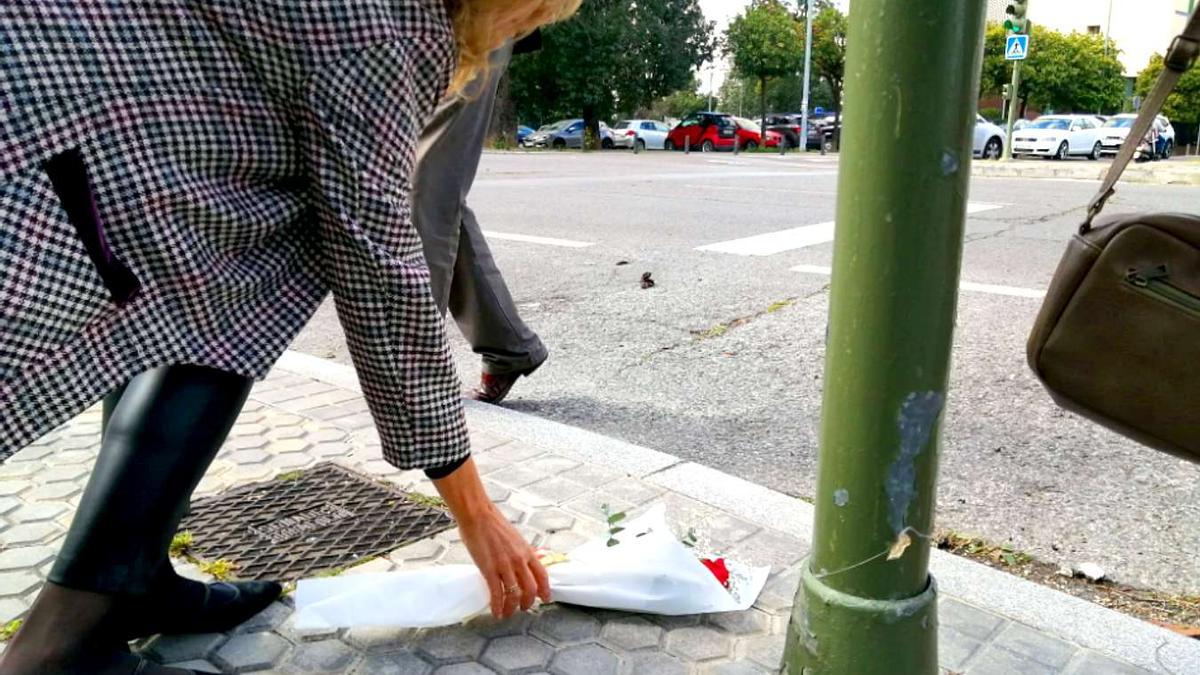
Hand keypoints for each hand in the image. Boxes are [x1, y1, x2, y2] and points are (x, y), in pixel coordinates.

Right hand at [429, 457, 550, 617]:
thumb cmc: (493, 524)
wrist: (477, 515)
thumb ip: (519, 551)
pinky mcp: (489, 569)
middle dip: (528, 603)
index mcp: (527, 551)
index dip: (545, 589)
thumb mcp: (514, 538)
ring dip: (512, 608)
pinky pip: (497, 593)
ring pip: (514, 595)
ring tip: (507, 613)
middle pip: (530, 589)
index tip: (545, 598)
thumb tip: (521, 562)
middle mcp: (519, 560)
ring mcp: (505, 565)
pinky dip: (497, 606)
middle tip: (523, 608)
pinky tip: (495, 612)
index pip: (542, 575)